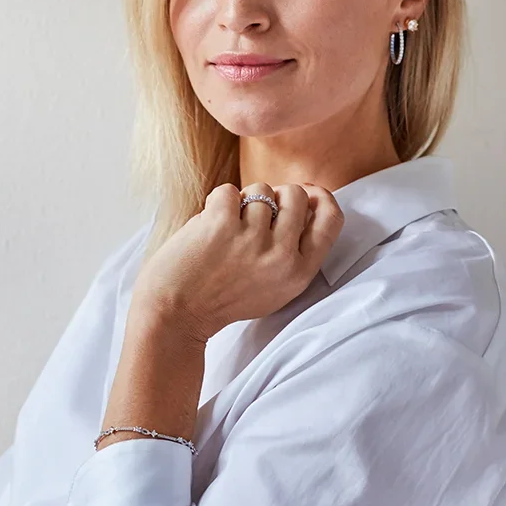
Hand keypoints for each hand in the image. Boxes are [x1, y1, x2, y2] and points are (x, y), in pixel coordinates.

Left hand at [131, 182, 343, 343]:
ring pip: (260, 189)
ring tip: (226, 230)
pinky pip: (229, 191)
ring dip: (241, 203)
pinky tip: (209, 226)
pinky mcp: (222, 225)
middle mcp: (282, 256)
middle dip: (275, 196)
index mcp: (299, 273)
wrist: (175, 316)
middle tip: (252, 216)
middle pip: (296, 195)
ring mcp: (252, 239)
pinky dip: (216, 203)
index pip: (331, 220)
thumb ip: (295, 251)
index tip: (307, 192)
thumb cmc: (221, 299)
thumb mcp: (275, 288)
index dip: (320, 197)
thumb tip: (309, 200)